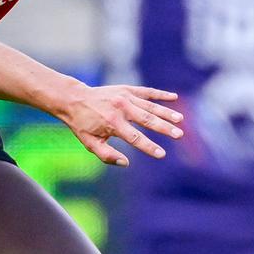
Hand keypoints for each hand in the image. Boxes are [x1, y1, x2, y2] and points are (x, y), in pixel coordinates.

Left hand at [57, 83, 182, 165]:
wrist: (73, 99)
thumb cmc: (82, 124)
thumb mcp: (89, 142)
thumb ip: (106, 155)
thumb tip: (126, 163)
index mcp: (112, 123)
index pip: (135, 138)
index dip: (149, 147)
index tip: (162, 154)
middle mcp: (121, 109)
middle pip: (147, 120)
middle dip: (164, 128)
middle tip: (179, 135)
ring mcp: (125, 97)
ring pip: (150, 106)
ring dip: (166, 113)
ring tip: (180, 120)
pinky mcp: (127, 89)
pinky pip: (147, 92)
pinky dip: (160, 94)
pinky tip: (174, 97)